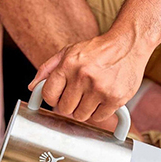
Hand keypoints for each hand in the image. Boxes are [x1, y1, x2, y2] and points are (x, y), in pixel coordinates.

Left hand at [29, 32, 148, 122]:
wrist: (128, 44)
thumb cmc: (96, 50)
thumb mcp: (68, 52)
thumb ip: (48, 69)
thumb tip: (32, 87)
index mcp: (68, 64)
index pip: (48, 94)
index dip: (52, 98)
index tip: (59, 96)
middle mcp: (83, 77)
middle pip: (65, 108)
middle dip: (69, 104)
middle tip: (78, 95)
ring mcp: (100, 89)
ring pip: (81, 116)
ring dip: (84, 109)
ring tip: (91, 95)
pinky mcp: (116, 98)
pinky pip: (99, 117)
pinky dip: (99, 111)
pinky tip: (102, 98)